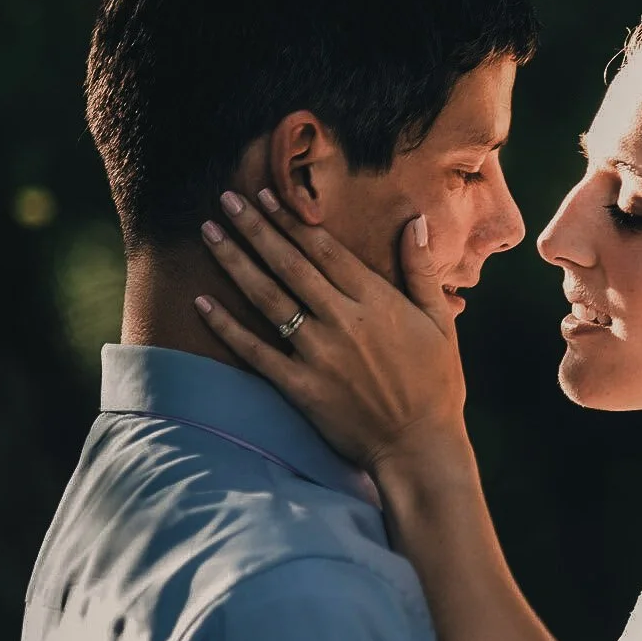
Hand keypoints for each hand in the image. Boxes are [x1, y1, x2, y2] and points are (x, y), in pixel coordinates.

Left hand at [194, 190, 466, 472]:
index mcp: (375, 301)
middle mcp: (342, 321)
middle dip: (255, 228)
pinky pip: (256, 352)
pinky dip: (226, 327)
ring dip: (235, 263)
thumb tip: (416, 222)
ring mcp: (318, 354)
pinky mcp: (300, 387)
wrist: (419, 445)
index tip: (266, 194)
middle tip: (227, 198)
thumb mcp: (440, 321)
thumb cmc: (436, 382)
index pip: (324, 250)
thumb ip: (421, 270)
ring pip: (267, 298)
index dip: (291, 220)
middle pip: (288, 264)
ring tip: (209, 233)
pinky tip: (201, 302)